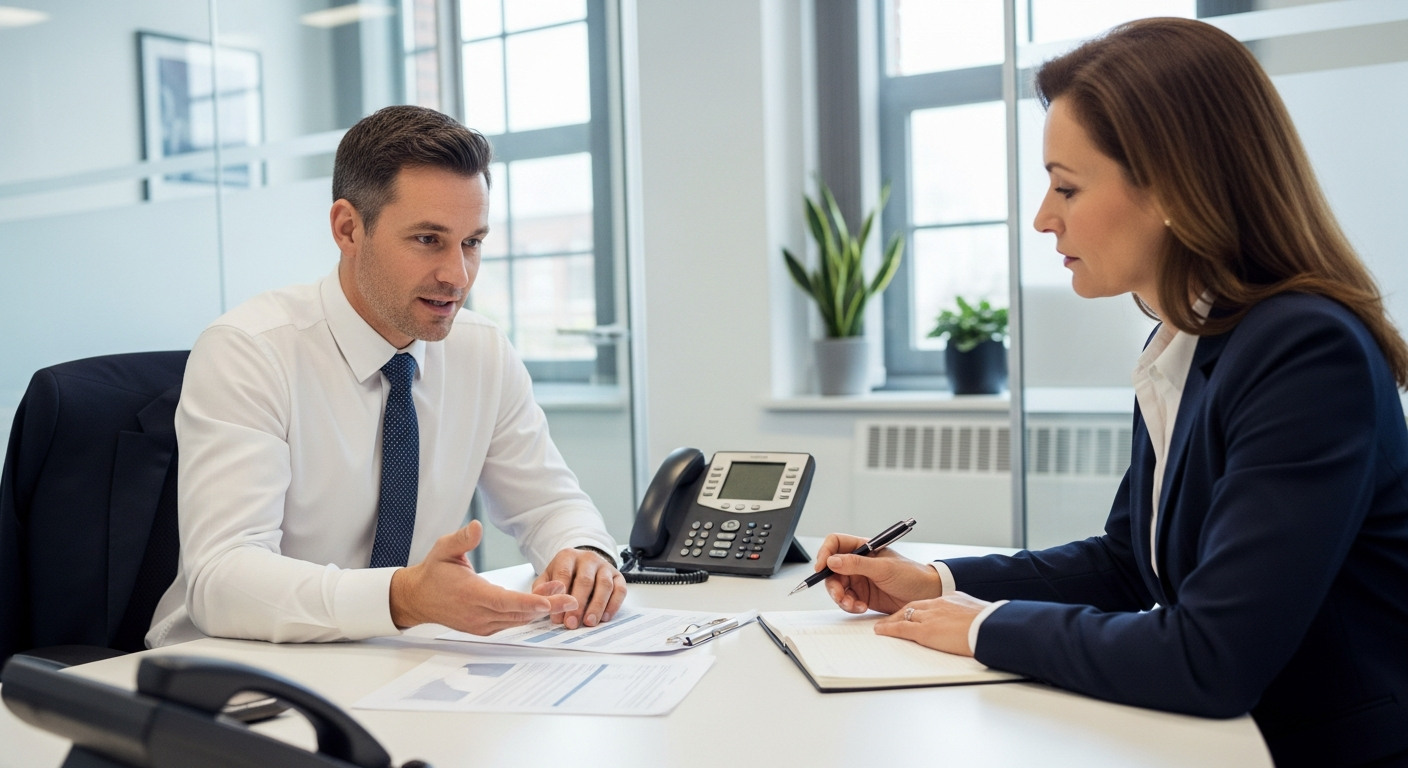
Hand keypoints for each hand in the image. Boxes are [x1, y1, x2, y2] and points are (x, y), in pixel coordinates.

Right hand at [389, 520, 577, 634]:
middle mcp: (478, 614)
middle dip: (547, 607)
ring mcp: (482, 624)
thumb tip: (476, 527)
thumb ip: (462, 539)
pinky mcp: (485, 628)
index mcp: (470, 594)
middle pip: (518, 613)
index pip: (504, 601)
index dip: (528, 602)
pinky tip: (545, 602)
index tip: (549, 602)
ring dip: (541, 609)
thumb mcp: (443, 549)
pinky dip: (529, 614)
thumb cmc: (433, 573)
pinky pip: (512, 622)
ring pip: (518, 620)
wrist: (418, 598)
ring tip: (564, 595)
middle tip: (573, 600)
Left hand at [533, 547, 627, 628]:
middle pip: (585, 581)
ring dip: (597, 606)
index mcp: (568, 556)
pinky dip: (614, 605)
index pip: (564, 575)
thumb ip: (542, 588)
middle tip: (572, 624)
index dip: (561, 597)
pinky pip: (620, 590)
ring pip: (604, 585)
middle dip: (578, 605)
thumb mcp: (548, 577)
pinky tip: (605, 617)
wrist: (582, 565)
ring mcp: (605, 566)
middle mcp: (588, 558)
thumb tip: (542, 601)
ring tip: (589, 623)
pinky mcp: (618, 576)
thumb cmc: (563, 575)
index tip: (557, 617)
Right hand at [816, 532, 943, 614]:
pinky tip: (860, 607)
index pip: (836, 544)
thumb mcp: (884, 568)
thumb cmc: (912, 575)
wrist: (926, 595)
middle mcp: (858, 563)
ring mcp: (860, 579)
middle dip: (832, 583)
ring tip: (852, 604)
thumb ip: (857, 564)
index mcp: (864, 548)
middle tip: (840, 594)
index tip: (822, 567)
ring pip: (837, 587)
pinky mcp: (863, 596)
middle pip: (832, 569)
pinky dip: (850, 605)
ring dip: (841, 597)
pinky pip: (847, 600)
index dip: (825, 553)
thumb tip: (833, 561)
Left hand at [874, 593, 989, 655]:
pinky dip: (888, 629)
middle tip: (890, 618)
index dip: (917, 608)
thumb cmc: (991, 623)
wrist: (991, 627)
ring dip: (890, 620)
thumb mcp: (979, 613)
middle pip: (913, 606)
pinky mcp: (925, 631)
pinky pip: (901, 628)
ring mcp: (930, 616)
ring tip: (881, 626)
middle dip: (900, 612)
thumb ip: (969, 615)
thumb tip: (971, 623)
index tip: (912, 612)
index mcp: (952, 599)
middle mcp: (938, 604)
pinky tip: (880, 631)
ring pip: (904, 615)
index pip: (928, 603)